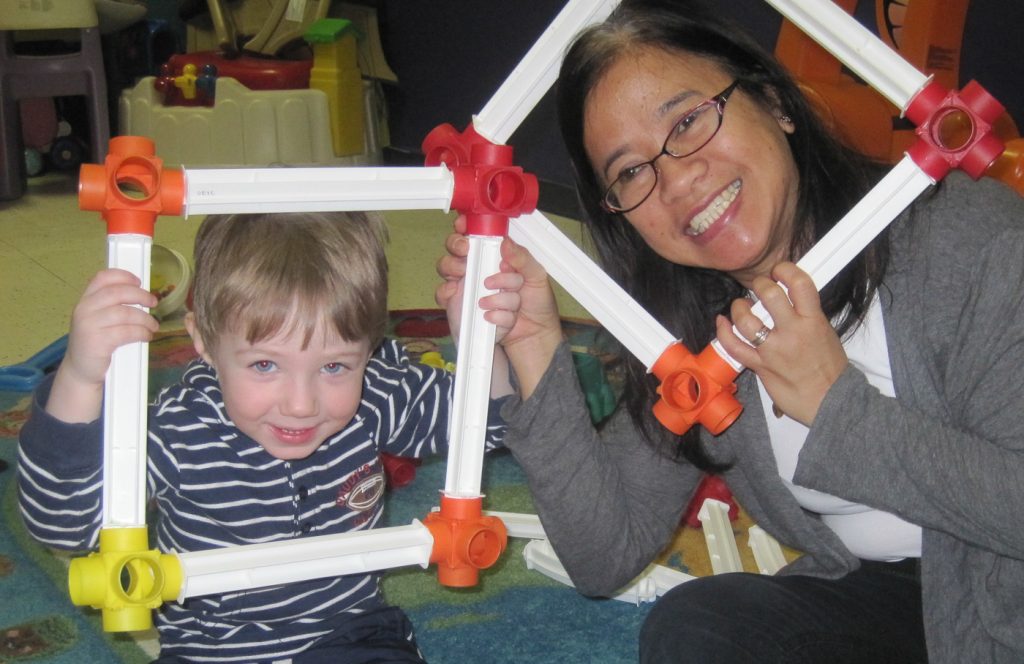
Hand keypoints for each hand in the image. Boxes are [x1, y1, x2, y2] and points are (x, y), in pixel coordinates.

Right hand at [46, 269, 158, 421]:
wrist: (81, 370)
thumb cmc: (95, 341)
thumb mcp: (98, 319)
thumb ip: (112, 305)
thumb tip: (141, 292)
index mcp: (85, 300)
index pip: (102, 278)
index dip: (123, 276)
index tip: (139, 281)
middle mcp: (84, 309)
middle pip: (117, 293)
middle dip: (140, 295)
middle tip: (153, 302)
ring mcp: (89, 325)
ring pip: (125, 313)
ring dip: (145, 318)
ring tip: (153, 325)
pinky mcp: (98, 342)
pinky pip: (127, 332)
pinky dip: (142, 332)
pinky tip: (147, 336)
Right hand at [436, 215, 562, 397]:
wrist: (532, 337)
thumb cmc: (535, 304)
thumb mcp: (536, 276)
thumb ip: (522, 258)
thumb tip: (505, 241)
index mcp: (496, 256)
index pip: (474, 235)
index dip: (465, 227)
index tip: (465, 225)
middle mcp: (477, 268)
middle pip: (453, 248)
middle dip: (458, 246)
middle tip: (468, 251)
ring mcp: (465, 286)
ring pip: (448, 269)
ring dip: (466, 274)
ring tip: (491, 288)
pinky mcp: (458, 305)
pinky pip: (447, 295)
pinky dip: (466, 300)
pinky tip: (485, 308)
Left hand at [714, 262, 846, 425]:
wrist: (829, 401)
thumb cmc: (829, 369)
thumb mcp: (825, 333)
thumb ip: (806, 314)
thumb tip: (788, 297)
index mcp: (814, 320)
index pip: (799, 283)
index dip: (785, 270)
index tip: (779, 271)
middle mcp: (793, 332)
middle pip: (768, 294)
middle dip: (759, 285)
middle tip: (759, 288)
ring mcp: (773, 349)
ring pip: (745, 319)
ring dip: (738, 308)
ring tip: (741, 307)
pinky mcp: (759, 366)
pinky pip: (733, 346)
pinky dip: (723, 331)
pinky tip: (722, 322)